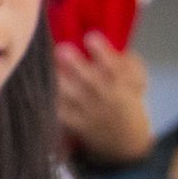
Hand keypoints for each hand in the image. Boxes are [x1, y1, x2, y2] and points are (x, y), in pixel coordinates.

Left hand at [56, 33, 153, 164]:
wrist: (124, 143)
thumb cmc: (126, 101)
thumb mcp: (137, 83)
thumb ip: (130, 65)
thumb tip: (118, 48)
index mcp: (122, 86)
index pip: (114, 68)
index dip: (103, 52)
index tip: (90, 35)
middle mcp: (104, 99)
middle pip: (90, 81)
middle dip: (76, 64)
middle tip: (61, 48)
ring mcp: (88, 112)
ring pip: (72, 97)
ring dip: (59, 81)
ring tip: (46, 67)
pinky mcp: (74, 124)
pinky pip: (60, 113)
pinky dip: (50, 101)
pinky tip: (39, 88)